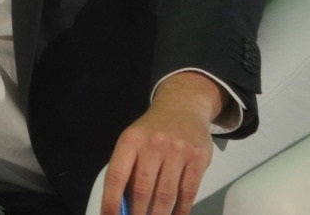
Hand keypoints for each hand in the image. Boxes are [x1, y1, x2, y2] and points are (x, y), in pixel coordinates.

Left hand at [101, 72, 224, 214]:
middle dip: (137, 214)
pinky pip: (188, 192)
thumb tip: (122, 207)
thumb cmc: (153, 130)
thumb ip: (127, 169)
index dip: (111, 201)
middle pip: (142, 189)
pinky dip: (180, 211)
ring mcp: (178, 150)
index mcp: (131, 140)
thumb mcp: (134, 141)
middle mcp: (154, 144)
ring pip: (165, 195)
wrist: (183, 106)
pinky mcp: (198, 158)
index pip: (116, 175)